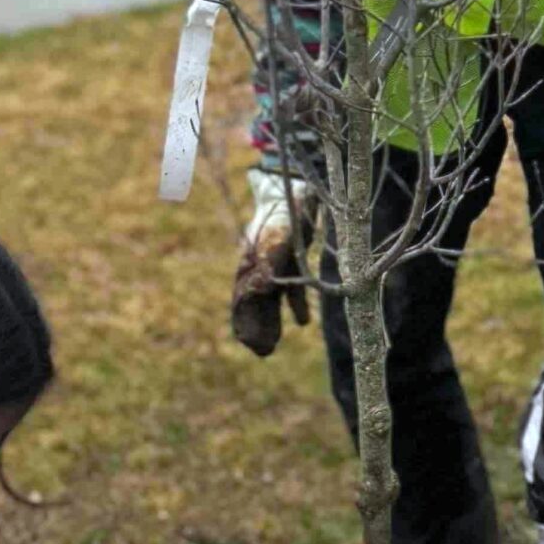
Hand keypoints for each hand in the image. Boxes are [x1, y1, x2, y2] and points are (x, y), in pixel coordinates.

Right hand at [231, 166, 313, 357]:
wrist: (296, 191)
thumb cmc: (285, 216)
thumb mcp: (277, 240)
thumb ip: (269, 264)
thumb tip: (263, 290)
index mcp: (249, 265)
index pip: (242, 300)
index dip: (244, 322)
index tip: (249, 343)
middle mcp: (258, 268)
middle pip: (255, 305)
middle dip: (257, 328)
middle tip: (263, 352)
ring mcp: (275, 265)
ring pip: (271, 301)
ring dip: (272, 321)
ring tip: (273, 345)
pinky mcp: (292, 261)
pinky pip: (292, 288)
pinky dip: (295, 305)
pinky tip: (301, 323)